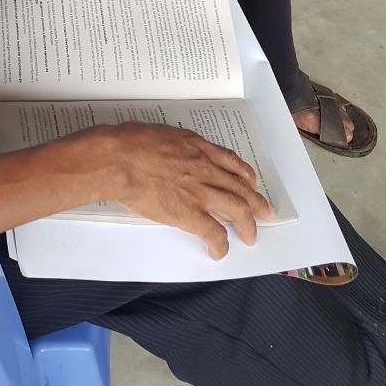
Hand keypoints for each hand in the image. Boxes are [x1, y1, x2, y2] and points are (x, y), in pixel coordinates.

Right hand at [105, 122, 273, 257]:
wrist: (119, 159)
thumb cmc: (130, 142)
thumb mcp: (160, 134)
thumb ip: (174, 145)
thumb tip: (171, 151)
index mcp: (197, 147)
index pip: (231, 162)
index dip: (246, 176)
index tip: (252, 183)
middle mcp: (205, 168)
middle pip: (241, 188)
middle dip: (257, 203)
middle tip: (266, 213)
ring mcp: (199, 191)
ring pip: (237, 210)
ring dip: (248, 225)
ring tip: (251, 237)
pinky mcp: (188, 213)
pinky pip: (213, 233)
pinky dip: (220, 244)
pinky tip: (220, 252)